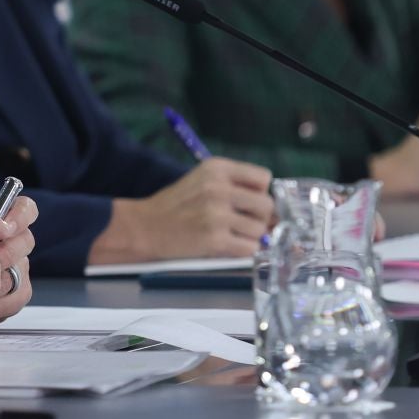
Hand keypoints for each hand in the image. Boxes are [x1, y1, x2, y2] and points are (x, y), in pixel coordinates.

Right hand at [90, 158, 273, 264]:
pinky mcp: (214, 239)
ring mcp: (216, 214)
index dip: (260, 192)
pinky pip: (249, 248)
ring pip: (259, 229)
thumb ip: (235, 186)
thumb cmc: (177, 205)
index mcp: (217, 168)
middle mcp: (218, 188)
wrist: (145, 227)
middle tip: (245, 223)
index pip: (263, 177)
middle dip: (261, 218)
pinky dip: (243, 251)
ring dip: (251, 236)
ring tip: (232, 235)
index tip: (248, 202)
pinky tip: (228, 246)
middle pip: (267, 205)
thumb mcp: (203, 180)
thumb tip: (273, 209)